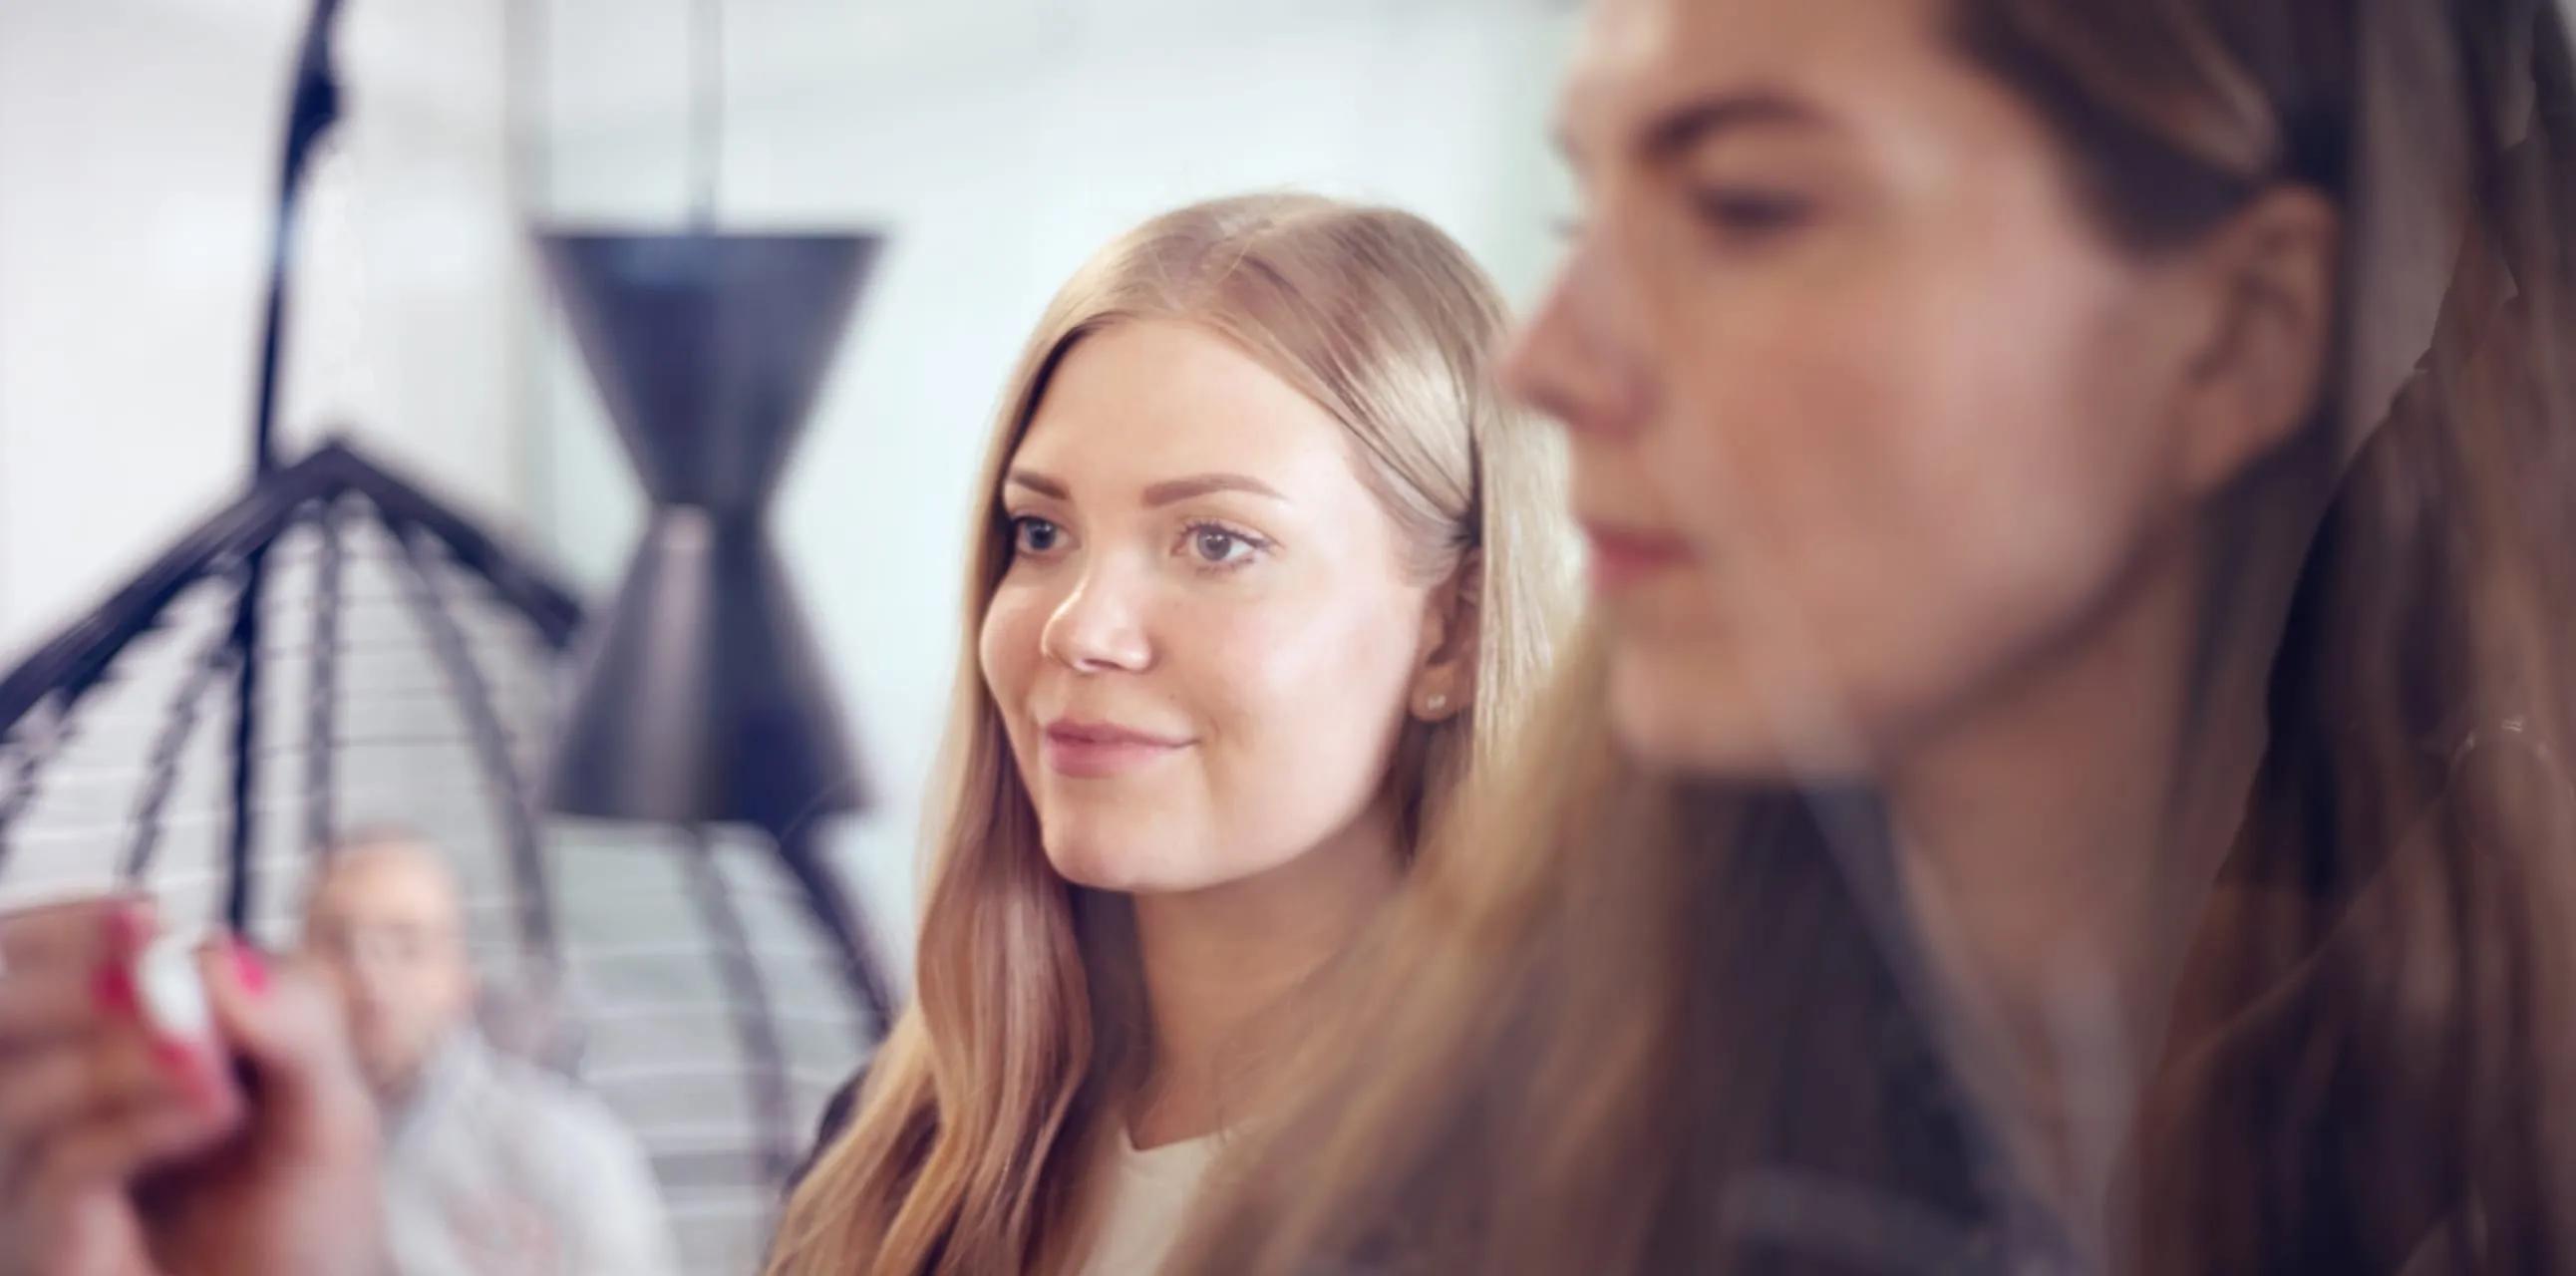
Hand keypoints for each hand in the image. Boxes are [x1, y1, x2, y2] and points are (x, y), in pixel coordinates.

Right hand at [0, 898, 385, 1275]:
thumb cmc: (309, 1217)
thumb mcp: (328, 1098)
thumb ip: (293, 1017)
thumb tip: (214, 951)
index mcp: (101, 1060)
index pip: (28, 971)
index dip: (67, 933)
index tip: (138, 914)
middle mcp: (51, 1118)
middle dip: (75, 980)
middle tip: (155, 967)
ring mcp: (37, 1186)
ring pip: (21, 1088)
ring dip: (125, 1055)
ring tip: (223, 1076)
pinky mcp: (46, 1244)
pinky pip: (60, 1165)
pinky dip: (138, 1121)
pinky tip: (214, 1112)